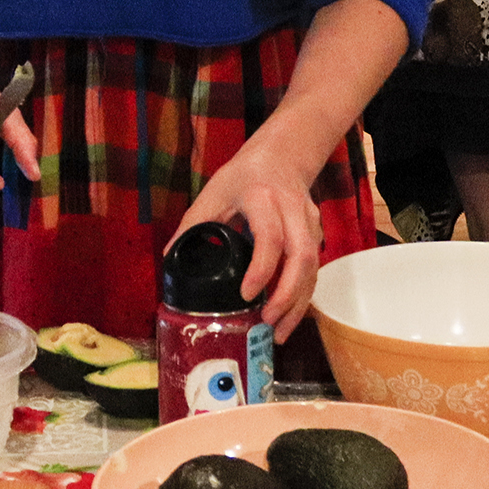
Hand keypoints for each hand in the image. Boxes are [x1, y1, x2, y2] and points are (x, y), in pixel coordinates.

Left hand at [174, 136, 324, 335]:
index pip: (271, 236)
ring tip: (278, 333)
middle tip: (267, 322)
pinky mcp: (317, 234)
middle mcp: (293, 211)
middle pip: (303, 257)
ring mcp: (310, 223)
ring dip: (298, 304)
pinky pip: (314, 270)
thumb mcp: (213, 192)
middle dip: (288, 295)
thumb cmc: (243, 175)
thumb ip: (194, 225)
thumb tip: (170, 260)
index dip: (262, 268)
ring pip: (313, 268)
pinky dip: (302, 297)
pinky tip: (287, 317)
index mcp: (263, 198)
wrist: (282, 156)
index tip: (247, 294)